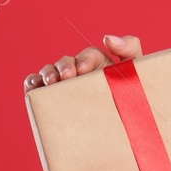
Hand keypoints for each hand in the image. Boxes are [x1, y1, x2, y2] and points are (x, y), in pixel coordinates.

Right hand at [22, 34, 140, 90]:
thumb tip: (107, 37)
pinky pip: (35, 85)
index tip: (84, 69)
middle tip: (68, 76)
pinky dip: (32, 83)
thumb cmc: (134, 100)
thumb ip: (129, 48)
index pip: (89, 55)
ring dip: (47, 74)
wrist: (130, 132)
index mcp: (99, 64)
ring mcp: (63, 85)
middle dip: (65, 66)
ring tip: (52, 83)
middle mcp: (78, 72)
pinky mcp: (49, 98)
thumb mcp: (138, 72)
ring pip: (49, 72)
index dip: (85, 59)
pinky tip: (34, 87)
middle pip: (66, 62)